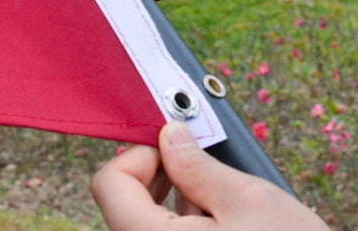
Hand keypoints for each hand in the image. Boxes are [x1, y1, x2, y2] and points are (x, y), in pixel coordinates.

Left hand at [92, 122, 330, 230]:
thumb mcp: (248, 201)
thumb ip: (196, 166)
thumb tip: (170, 136)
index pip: (110, 186)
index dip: (139, 156)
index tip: (173, 150)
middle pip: (124, 207)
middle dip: (158, 178)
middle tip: (195, 166)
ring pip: (145, 227)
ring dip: (172, 207)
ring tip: (218, 204)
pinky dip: (182, 229)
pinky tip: (221, 227)